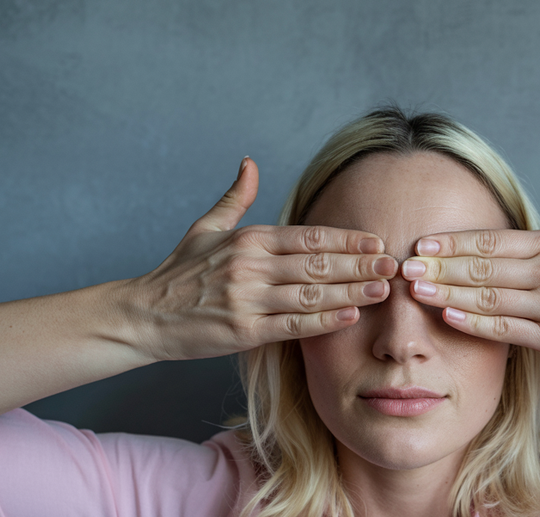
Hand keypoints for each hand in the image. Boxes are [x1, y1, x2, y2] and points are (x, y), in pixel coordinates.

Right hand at [125, 158, 396, 360]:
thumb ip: (236, 198)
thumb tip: (250, 163)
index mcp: (249, 239)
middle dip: (359, 264)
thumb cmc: (180, 273)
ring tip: (382, 291)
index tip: (375, 242)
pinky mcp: (244, 330)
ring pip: (311, 294)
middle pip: (317, 263)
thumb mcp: (206, 228)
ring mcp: (248, 299)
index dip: (346, 239)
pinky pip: (293, 325)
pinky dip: (324, 321)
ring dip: (351, 292)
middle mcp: (251, 265)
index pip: (309, 236)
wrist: (145, 315)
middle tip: (393, 265)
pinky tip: (349, 316)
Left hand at [401, 154, 539, 369]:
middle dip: (439, 266)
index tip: (422, 241)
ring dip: (448, 293)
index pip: (492, 240)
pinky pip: (506, 330)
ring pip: (488, 298)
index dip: (453, 241)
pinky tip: (449, 316)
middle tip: (404, 265)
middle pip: (482, 267)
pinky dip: (475, 323)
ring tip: (416, 290)